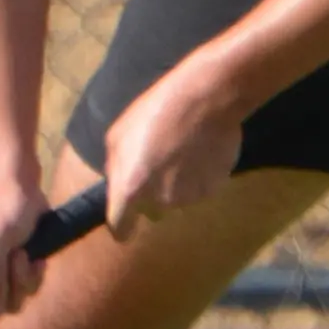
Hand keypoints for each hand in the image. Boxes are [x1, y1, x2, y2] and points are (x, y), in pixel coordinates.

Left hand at [100, 61, 242, 235]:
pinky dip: (199, 178)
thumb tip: (119, 186)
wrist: (205, 100)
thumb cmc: (155, 112)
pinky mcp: (213, 190)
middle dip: (153, 196)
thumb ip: (115, 169)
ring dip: (177, 185)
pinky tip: (200, 153)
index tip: (128, 223)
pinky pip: (200, 189)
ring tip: (182, 153)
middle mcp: (159, 202)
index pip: (121, 228)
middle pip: (153, 212)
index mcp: (130, 189)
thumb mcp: (117, 135)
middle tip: (160, 165)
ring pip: (178, 200)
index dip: (123, 226)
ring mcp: (189, 198)